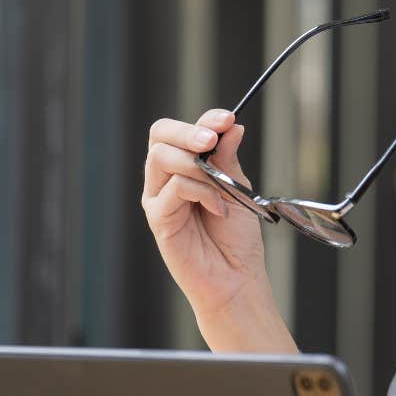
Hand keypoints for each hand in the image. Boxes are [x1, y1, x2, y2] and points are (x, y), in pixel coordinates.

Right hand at [140, 109, 271, 319]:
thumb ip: (228, 158)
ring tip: (222, 187)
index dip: (203, 119)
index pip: (180, 130)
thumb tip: (231, 126)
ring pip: (162, 156)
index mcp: (185, 167)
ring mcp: (158, 197)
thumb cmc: (237, 237)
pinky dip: (202, 192)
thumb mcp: (238, 188)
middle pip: (160, 135)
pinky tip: (219, 208)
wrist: (237, 276)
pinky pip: (174, 187)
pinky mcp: (158, 218)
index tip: (228, 119)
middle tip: (212, 140)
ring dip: (197, 164)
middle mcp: (165, 178)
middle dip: (189, 131)